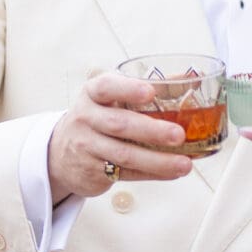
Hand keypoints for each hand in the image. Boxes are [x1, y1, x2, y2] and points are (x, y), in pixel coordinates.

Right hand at [47, 72, 193, 201]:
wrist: (60, 155)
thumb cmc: (97, 120)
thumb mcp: (110, 99)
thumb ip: (146, 88)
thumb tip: (191, 78)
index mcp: (92, 94)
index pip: (105, 87)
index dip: (128, 88)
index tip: (150, 91)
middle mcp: (86, 118)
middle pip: (119, 124)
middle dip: (151, 130)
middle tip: (179, 135)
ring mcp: (87, 146)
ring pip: (125, 155)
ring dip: (158, 161)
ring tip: (185, 164)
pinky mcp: (93, 172)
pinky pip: (126, 174)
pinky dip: (152, 174)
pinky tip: (173, 173)